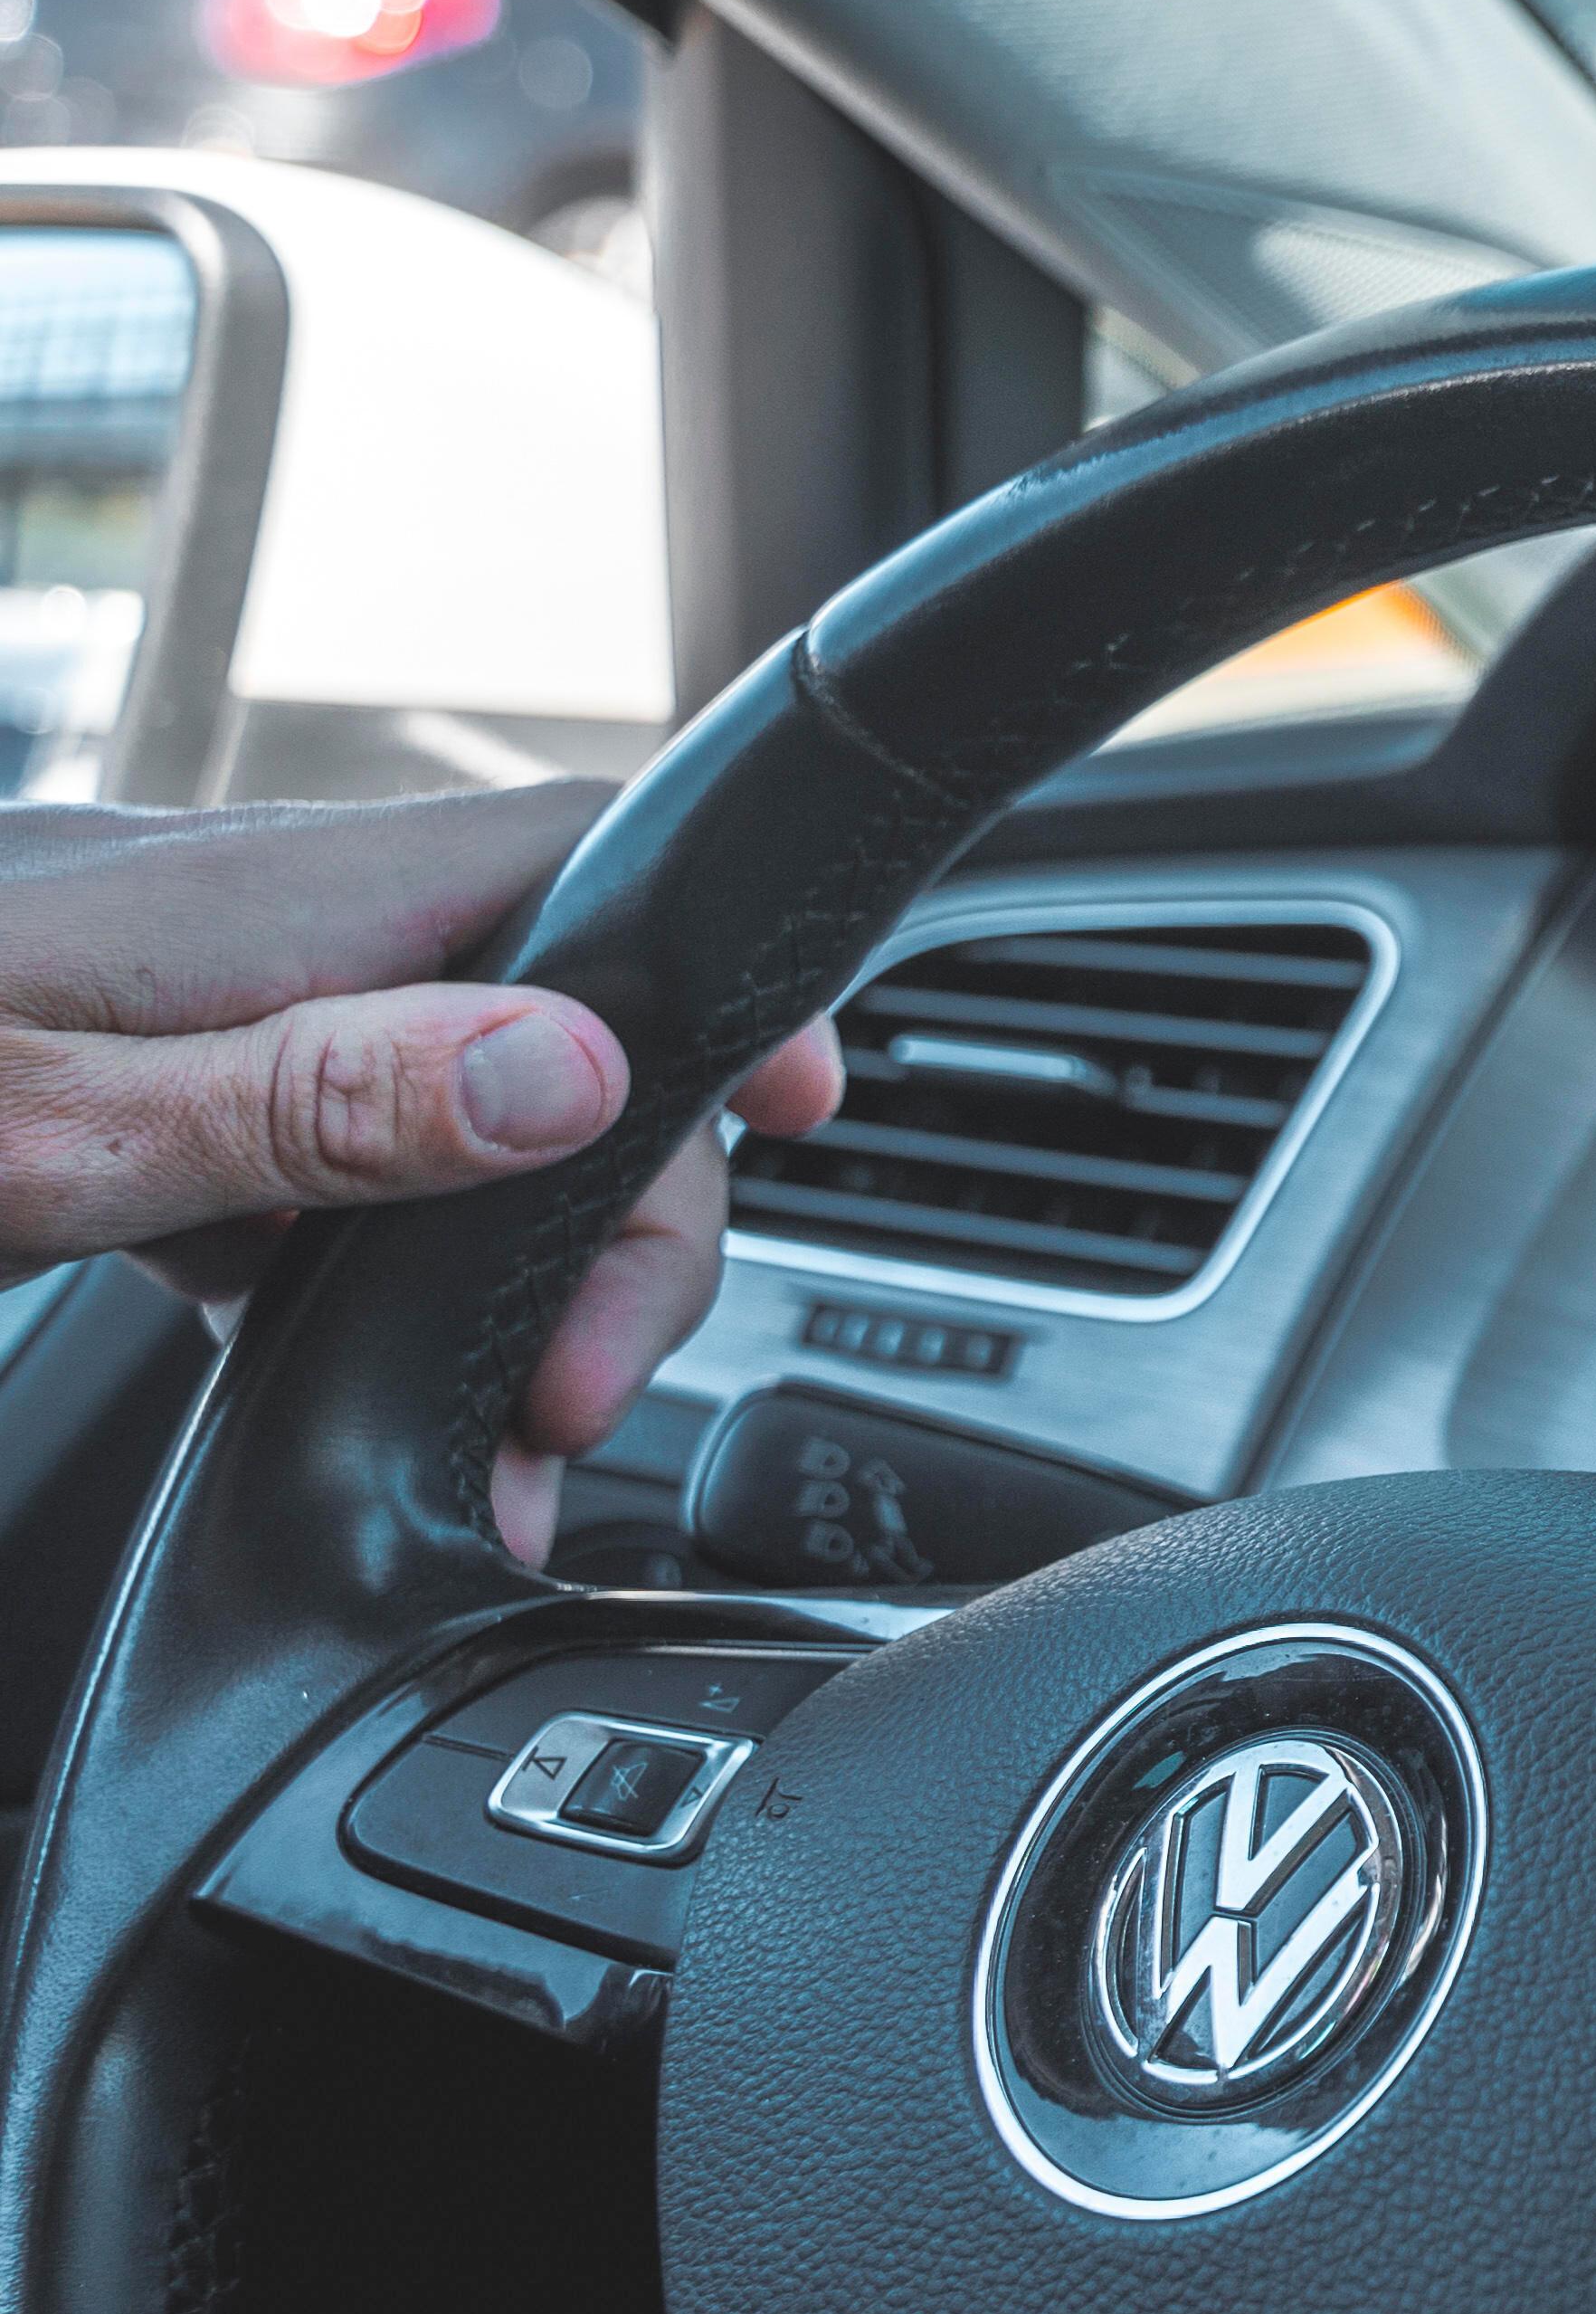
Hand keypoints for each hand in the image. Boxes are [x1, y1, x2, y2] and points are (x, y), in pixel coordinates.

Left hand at [0, 787, 842, 1560]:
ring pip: (433, 1104)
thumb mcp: (56, 1118)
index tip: (803, 1110)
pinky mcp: (129, 1052)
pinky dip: (349, 1263)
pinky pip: (306, 1142)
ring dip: (483, 1265)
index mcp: (266, 904)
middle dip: (604, 1218)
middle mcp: (256, 922)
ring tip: (479, 1444)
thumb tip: (575, 1073)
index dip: (727, 982)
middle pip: (541, 1029)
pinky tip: (314, 1364)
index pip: (583, 869)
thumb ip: (314, 1092)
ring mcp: (192, 987)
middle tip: (565, 1394)